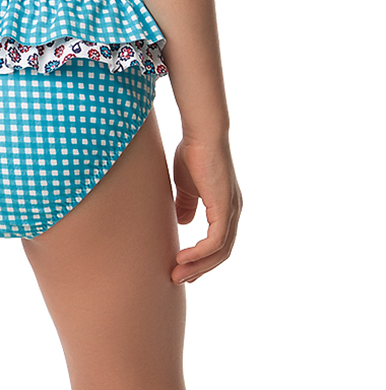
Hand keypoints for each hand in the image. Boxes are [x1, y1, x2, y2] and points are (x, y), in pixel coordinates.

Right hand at [171, 136, 241, 283]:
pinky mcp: (225, 209)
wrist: (202, 134)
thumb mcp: (187, 184)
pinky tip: (183, 258)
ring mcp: (232, 212)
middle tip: (179, 278)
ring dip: (198, 266)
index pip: (218, 241)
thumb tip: (183, 222)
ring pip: (220, 251)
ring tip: (177, 274)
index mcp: (225, 207)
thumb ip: (186, 203)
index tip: (182, 266)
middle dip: (200, 268)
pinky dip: (199, 253)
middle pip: (221, 252)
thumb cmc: (193, 152)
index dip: (201, 257)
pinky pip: (215, 241)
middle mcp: (233, 212)